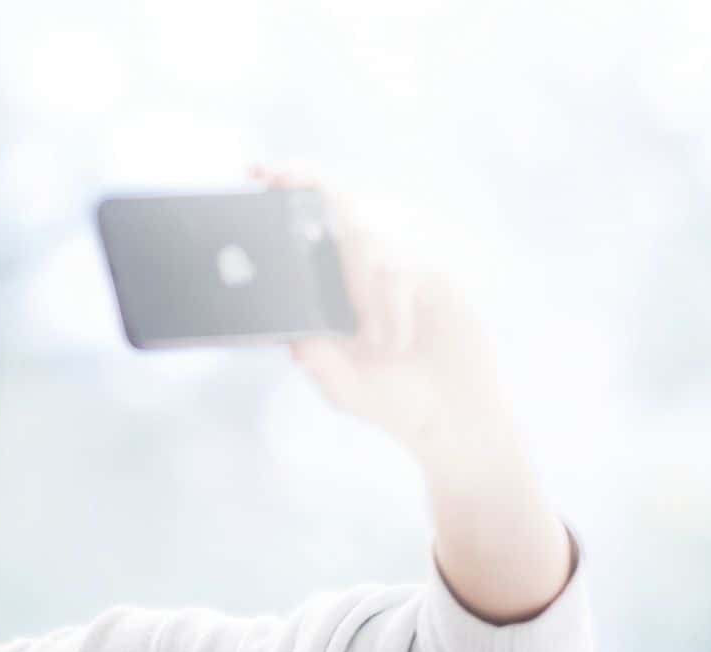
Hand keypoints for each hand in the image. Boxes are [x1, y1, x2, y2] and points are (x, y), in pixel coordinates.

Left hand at [250, 161, 514, 460]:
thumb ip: (320, 362)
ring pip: (366, 240)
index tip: (256, 172)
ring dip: (355, 284)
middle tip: (275, 171)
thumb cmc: (393, 403)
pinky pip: (401, 272)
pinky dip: (390, 309)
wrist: (454, 420)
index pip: (308, 231)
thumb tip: (291, 337)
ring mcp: (400, 270)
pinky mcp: (435, 277)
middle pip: (336, 211)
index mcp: (333, 291)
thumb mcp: (345, 388)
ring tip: (369, 341)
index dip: (287, 196)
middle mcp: (363, 273)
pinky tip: (395, 343)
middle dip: (305, 184)